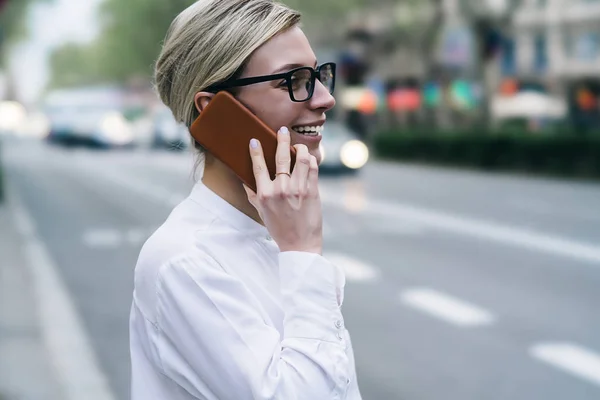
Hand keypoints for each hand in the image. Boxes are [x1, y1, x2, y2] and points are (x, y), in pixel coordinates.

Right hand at [243, 126, 322, 254]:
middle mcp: (280, 190)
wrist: (299, 245)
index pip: (258, 167)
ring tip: (298, 146)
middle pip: (281, 157)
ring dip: (300, 148)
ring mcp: (298, 189)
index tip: (255, 140)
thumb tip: (245, 182)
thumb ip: (253, 196)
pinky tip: (308, 159)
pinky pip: (313, 168)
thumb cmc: (279, 229)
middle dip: (281, 140)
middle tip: (282, 130)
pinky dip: (311, 160)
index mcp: (265, 194)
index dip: (256, 152)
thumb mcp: (261, 213)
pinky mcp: (312, 191)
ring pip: (301, 159)